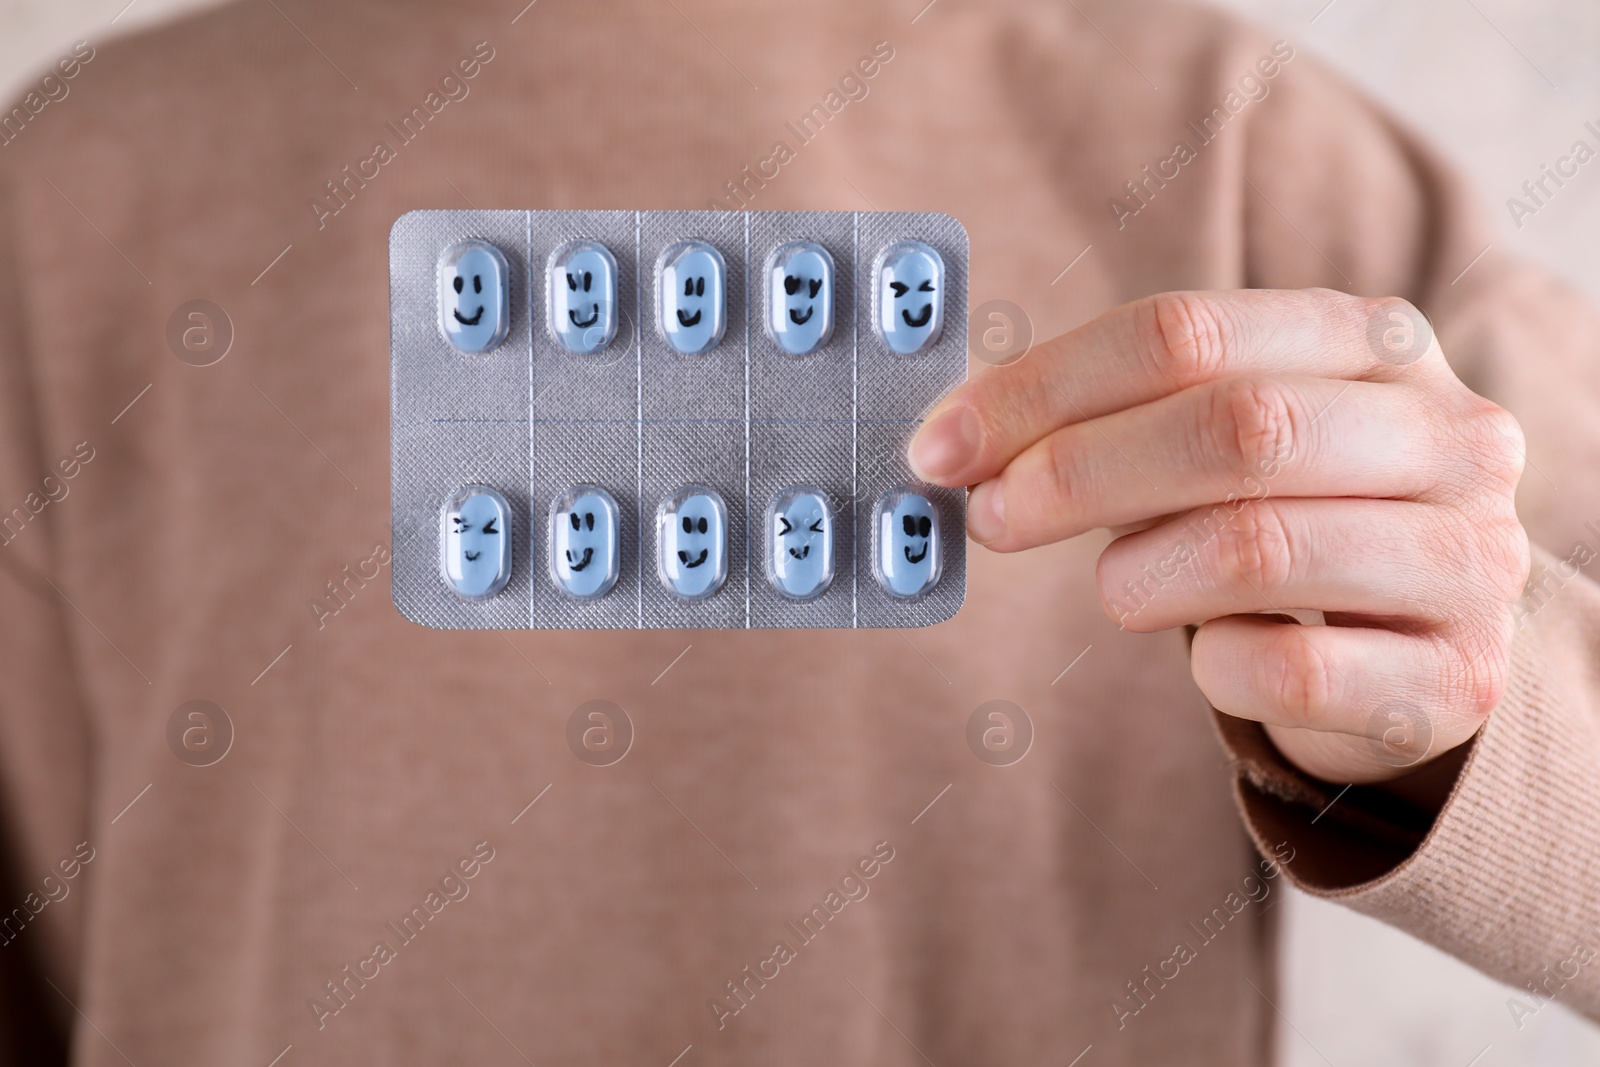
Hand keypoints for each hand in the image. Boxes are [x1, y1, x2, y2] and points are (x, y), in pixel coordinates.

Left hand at [910, 289, 1530, 784]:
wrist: (1423, 645)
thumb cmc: (1285, 518)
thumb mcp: (1216, 440)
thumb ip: (1111, 419)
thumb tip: (954, 444)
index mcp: (1372, 342)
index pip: (1186, 333)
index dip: (1044, 389)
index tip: (941, 445)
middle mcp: (1448, 433)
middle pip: (1233, 426)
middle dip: (1077, 474)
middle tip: (991, 518)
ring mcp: (1471, 555)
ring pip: (1257, 547)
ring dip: (1139, 576)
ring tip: (1125, 586)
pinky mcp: (1463, 677)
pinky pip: (1289, 670)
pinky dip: (1214, 669)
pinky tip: (1217, 654)